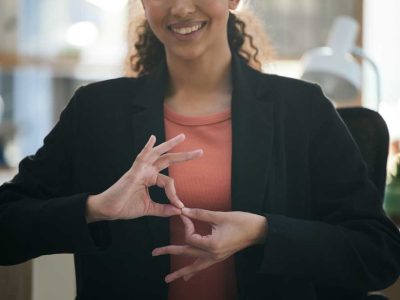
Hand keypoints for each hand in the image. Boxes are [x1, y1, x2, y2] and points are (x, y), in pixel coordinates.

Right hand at [86, 134, 202, 222]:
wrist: (108, 210)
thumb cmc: (125, 206)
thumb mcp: (149, 208)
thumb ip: (163, 208)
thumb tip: (178, 210)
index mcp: (150, 179)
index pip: (169, 181)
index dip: (175, 194)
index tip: (179, 206)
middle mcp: (146, 171)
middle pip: (168, 160)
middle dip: (184, 156)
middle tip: (200, 152)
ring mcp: (140, 170)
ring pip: (158, 154)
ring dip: (170, 145)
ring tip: (182, 137)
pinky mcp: (134, 173)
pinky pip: (141, 157)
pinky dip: (147, 147)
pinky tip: (153, 139)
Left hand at [152, 208, 266, 282]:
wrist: (259, 231)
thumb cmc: (242, 222)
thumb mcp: (220, 216)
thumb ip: (200, 214)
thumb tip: (184, 210)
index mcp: (212, 244)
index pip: (190, 238)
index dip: (185, 226)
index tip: (185, 215)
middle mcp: (212, 254)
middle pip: (187, 253)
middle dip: (169, 252)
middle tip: (154, 252)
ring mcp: (216, 258)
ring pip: (194, 266)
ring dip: (181, 271)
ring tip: (168, 278)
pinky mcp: (219, 257)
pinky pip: (203, 266)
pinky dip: (194, 271)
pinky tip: (187, 277)